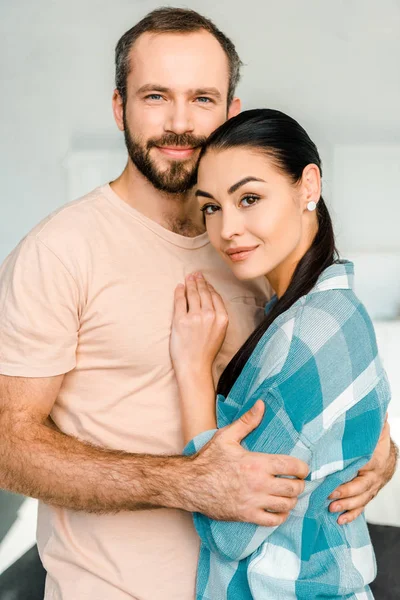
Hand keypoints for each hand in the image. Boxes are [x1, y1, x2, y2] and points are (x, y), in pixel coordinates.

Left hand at [170, 272, 227, 375]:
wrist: (194, 366)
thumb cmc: (206, 352)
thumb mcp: (219, 333)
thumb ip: (218, 317)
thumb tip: (209, 302)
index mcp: (222, 318)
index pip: (215, 296)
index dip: (209, 287)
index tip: (205, 281)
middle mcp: (210, 315)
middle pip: (204, 292)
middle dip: (199, 281)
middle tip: (195, 274)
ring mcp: (194, 317)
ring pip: (192, 294)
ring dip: (190, 283)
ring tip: (188, 278)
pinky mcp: (180, 320)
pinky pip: (180, 300)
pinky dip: (179, 292)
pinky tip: (179, 287)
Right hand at [190, 400, 308, 525]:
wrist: (190, 484)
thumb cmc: (208, 459)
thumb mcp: (227, 436)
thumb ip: (247, 421)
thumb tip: (261, 404)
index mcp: (257, 463)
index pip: (292, 467)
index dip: (303, 468)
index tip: (301, 468)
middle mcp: (259, 484)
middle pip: (294, 488)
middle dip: (299, 484)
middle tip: (296, 480)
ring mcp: (254, 502)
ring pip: (287, 505)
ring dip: (291, 499)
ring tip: (287, 493)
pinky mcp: (247, 516)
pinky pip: (274, 521)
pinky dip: (281, 515)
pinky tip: (278, 508)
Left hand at [329, 419, 395, 523]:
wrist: (387, 449)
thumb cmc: (372, 436)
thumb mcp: (370, 426)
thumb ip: (363, 421)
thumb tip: (357, 404)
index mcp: (374, 457)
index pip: (362, 468)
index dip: (348, 476)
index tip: (332, 481)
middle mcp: (375, 474)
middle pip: (362, 487)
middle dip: (346, 494)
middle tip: (329, 497)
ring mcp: (373, 485)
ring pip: (362, 499)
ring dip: (348, 506)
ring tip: (332, 510)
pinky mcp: (369, 493)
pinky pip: (362, 506)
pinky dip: (352, 514)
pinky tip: (341, 520)